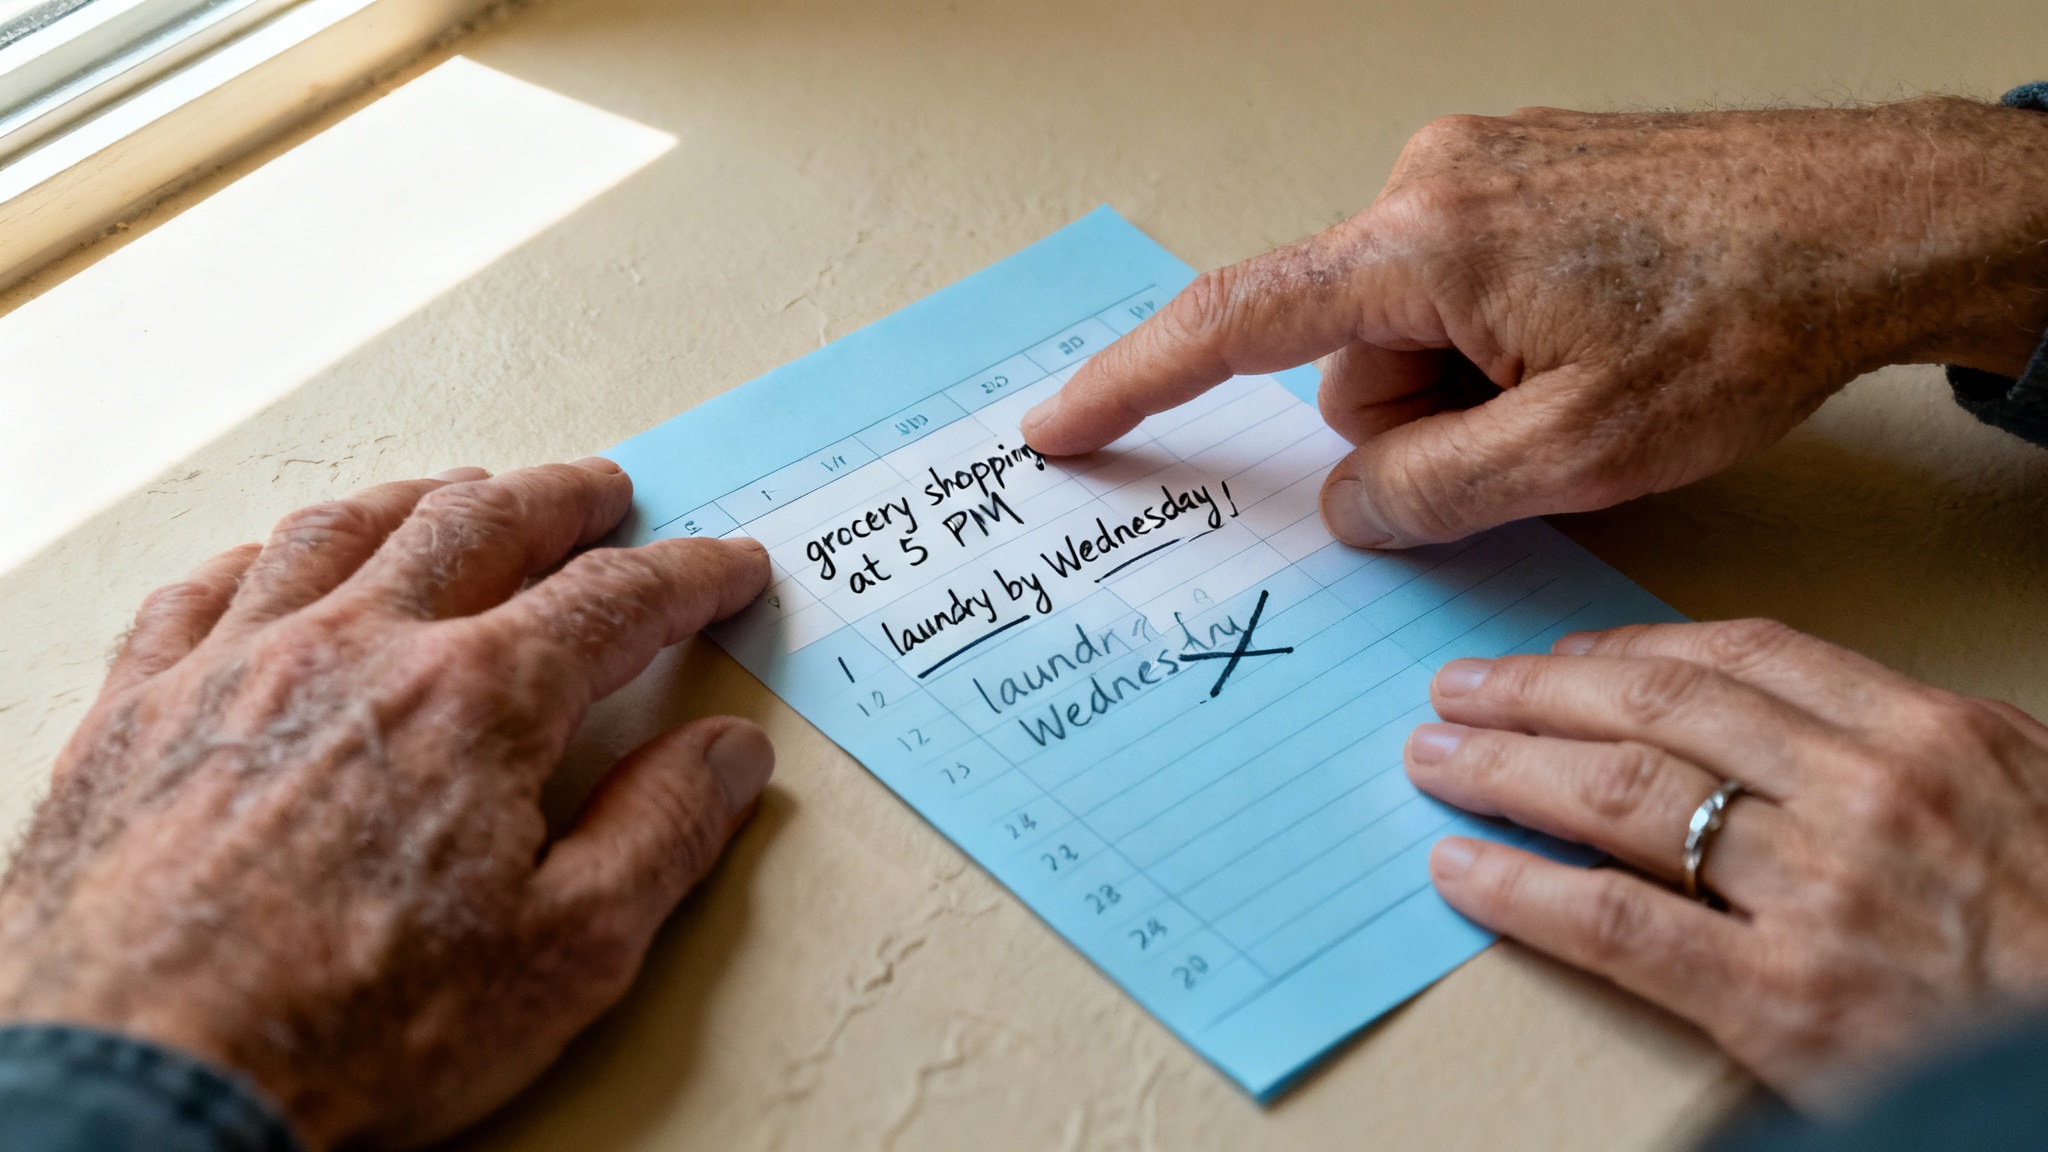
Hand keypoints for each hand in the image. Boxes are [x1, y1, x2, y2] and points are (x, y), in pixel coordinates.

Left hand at [0, 460, 772, 1148]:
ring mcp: (235, 669)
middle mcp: (354, 650)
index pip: (613, 600)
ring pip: (342, 532)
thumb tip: (727, 755)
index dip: (687, 579)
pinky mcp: (138, 713)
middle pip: (481, 526)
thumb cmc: (349, 1035)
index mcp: (474, 701)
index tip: (722, 572)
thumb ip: (663, 832)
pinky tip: (279, 561)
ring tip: (462, 494)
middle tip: (603, 494)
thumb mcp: (568, 953)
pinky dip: (265, 556)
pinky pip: (203, 589)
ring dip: (423, 501)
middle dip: (561, 500)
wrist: (147, 1088)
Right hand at [1024, 99, 2047, 546]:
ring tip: (1584, 382)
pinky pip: (1460, 288)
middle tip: (1532, 436)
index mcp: (1421, 246)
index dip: (1132, 384)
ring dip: (1469, 386)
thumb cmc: (1740, 318)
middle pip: (1347, 357)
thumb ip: (1430, 493)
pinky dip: (1502, 341)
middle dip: (1414, 422)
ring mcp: (1476, 170)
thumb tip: (1344, 505)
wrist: (1866, 216)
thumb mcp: (1578, 451)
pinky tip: (1591, 341)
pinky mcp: (1518, 174)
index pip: (1233, 324)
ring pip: (1410, 331)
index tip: (1059, 425)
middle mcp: (1428, 185)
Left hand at [1404, 619, 2047, 1108]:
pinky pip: (1617, 923)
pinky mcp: (1780, 999)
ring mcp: (1817, 894)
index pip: (1739, 657)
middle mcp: (1863, 794)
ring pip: (1621, 795)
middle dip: (1538, 692)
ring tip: (1437, 758)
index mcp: (1924, 733)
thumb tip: (1774, 717)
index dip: (1627, 650)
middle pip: (1657, 711)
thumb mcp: (2016, 793)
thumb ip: (1900, 745)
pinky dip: (1522, 890)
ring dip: (1508, 768)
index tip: (1561, 653)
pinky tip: (1461, 868)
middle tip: (1458, 689)